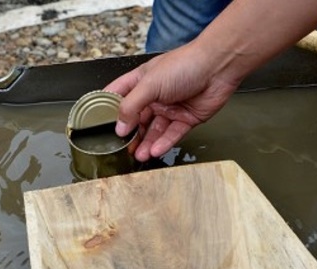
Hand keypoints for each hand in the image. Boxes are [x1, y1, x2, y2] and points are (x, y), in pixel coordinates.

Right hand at [105, 44, 239, 161]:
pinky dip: (164, 143)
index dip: (108, 108)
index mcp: (142, 81)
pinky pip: (172, 134)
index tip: (98, 125)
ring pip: (154, 130)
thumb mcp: (150, 84)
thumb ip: (132, 106)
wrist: (218, 67)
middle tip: (121, 148)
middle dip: (129, 134)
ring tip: (138, 155)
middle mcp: (155, 96)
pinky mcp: (186, 119)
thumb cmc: (184, 65)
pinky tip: (154, 150)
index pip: (118, 95)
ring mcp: (170, 108)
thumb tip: (119, 127)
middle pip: (137, 118)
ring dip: (146, 143)